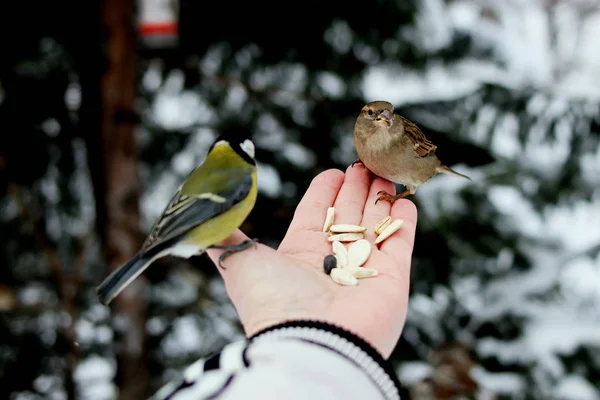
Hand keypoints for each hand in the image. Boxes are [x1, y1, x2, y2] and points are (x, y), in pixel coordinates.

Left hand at [207, 166, 417, 357]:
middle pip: (348, 215)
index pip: (316, 214)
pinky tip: (403, 200)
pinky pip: (400, 243)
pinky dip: (403, 222)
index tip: (333, 172)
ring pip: (374, 225)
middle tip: (364, 163)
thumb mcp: (237, 260)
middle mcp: (332, 260)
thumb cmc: (270, 301)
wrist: (306, 342)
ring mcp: (363, 269)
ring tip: (384, 173)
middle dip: (356, 188)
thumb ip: (225, 235)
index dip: (324, 192)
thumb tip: (204, 218)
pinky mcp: (392, 280)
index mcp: (299, 253)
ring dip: (380, 198)